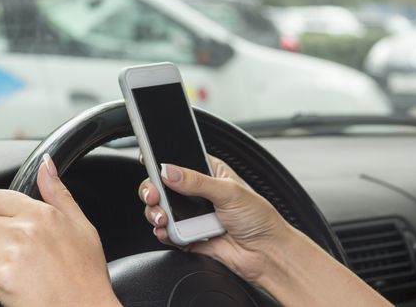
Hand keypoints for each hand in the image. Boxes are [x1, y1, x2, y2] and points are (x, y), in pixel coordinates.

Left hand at [0, 154, 119, 306]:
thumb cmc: (87, 276)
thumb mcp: (82, 227)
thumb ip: (59, 194)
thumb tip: (46, 164)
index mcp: (42, 214)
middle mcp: (24, 229)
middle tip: (4, 258)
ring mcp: (11, 254)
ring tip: (4, 277)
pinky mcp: (1, 279)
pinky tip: (1, 294)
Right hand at [138, 155, 291, 283]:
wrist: (267, 254)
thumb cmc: (259, 218)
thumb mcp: (229, 192)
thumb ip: (196, 181)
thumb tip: (169, 171)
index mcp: (209, 173)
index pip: (179, 161)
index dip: (162, 161)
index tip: (148, 162)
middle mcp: (197, 193)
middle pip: (162, 186)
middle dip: (152, 190)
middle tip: (153, 195)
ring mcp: (191, 215)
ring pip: (161, 209)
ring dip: (156, 212)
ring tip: (163, 217)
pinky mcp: (188, 236)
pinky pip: (167, 232)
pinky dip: (163, 232)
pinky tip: (166, 231)